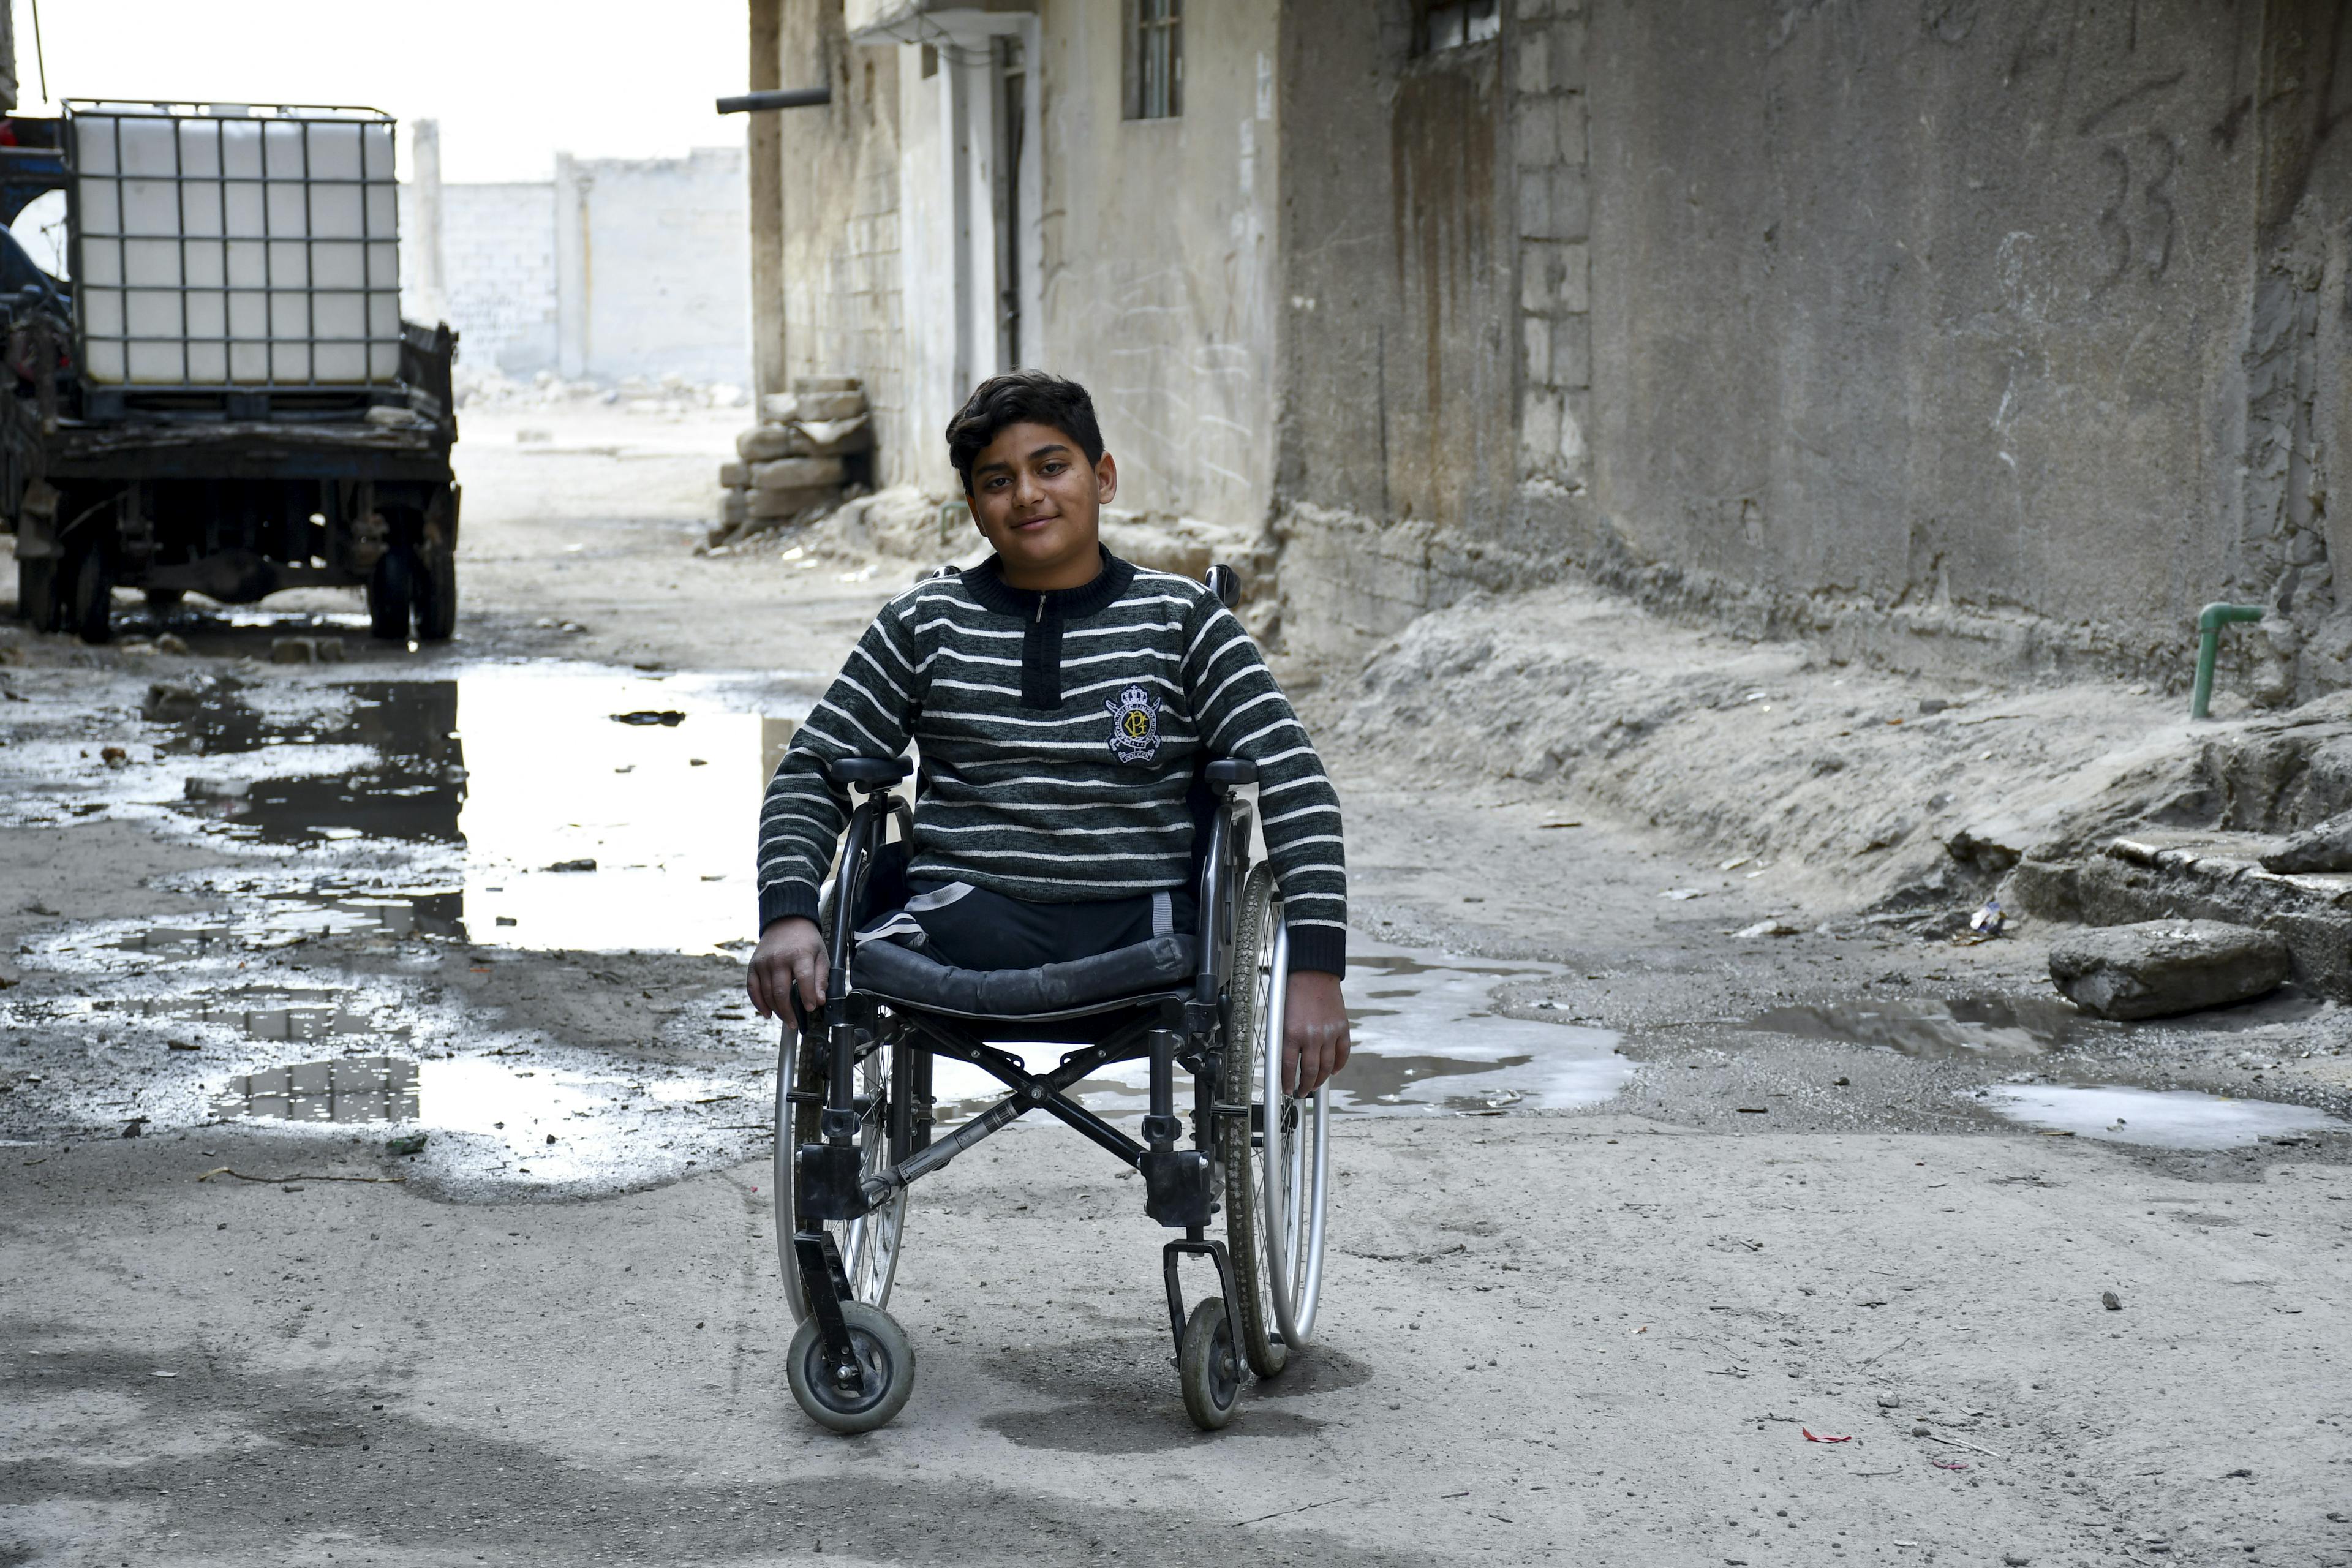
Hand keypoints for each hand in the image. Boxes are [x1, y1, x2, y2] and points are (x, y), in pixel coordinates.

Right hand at [747, 917, 827, 1022]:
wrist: (786, 922)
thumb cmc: (806, 941)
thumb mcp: (821, 955)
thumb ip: (821, 978)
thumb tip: (819, 1000)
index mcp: (799, 954)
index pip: (803, 979)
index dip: (807, 996)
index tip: (811, 1008)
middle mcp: (779, 959)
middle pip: (781, 991)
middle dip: (788, 1011)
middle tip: (795, 1023)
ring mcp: (764, 962)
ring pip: (767, 993)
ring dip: (776, 1010)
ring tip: (786, 1019)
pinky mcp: (753, 965)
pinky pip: (752, 989)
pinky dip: (759, 1003)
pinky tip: (767, 1013)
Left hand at [1282, 969, 1351, 1096]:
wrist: (1313, 973)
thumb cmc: (1292, 991)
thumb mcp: (1279, 1016)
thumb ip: (1282, 1039)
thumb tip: (1283, 1062)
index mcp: (1291, 1033)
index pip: (1288, 1067)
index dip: (1286, 1083)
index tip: (1285, 1090)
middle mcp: (1311, 1036)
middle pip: (1309, 1072)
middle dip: (1304, 1086)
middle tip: (1301, 1092)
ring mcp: (1329, 1033)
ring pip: (1327, 1067)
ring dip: (1320, 1080)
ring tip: (1314, 1086)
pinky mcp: (1343, 1028)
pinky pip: (1343, 1054)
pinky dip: (1339, 1065)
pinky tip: (1334, 1071)